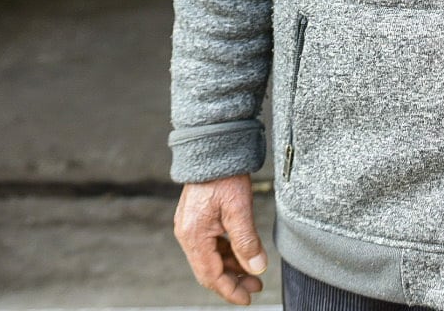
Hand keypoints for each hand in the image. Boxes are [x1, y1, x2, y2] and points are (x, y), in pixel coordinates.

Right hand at [173, 173, 267, 304]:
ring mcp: (190, 226)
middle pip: (208, 270)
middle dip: (232, 281)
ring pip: (210, 258)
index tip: (248, 298)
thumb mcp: (239, 209)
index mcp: (194, 235)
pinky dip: (226, 253)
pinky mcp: (197, 219)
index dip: (230, 290)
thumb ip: (247, 242)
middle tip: (255, 287)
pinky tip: (242, 255)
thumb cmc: (224, 175)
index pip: (211, 275)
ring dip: (231, 267)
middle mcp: (187, 233)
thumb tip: (256, 268)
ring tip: (253, 272)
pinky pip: (211, 245)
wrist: (214, 148)